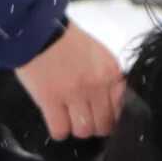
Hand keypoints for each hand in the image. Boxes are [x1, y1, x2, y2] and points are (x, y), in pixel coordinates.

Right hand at [15, 21, 124, 139]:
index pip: (121, 110)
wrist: (40, 29)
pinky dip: (58, 130)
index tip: (102, 116)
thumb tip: (114, 108)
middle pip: (103, 126)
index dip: (111, 118)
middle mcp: (97, 85)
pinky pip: (60, 131)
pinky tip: (56, 120)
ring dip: (75, 128)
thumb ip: (109, 79)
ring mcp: (74, 94)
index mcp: (111, 72)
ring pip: (83, 131)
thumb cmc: (69, 41)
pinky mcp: (50, 100)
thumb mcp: (100, 55)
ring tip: (68, 118)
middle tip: (84, 119)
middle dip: (94, 127)